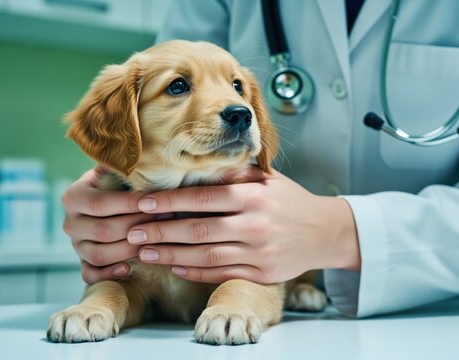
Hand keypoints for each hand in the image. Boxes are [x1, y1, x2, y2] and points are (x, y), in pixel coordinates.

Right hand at [62, 166, 170, 283]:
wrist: (110, 203)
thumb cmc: (120, 184)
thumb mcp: (117, 171)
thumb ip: (125, 167)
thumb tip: (146, 161)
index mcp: (73, 196)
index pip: (101, 203)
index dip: (131, 204)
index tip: (158, 201)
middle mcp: (70, 223)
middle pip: (103, 230)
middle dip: (138, 225)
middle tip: (167, 218)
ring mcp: (76, 246)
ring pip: (99, 254)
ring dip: (130, 248)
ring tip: (156, 240)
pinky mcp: (84, 264)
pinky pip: (91, 275)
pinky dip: (109, 274)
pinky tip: (129, 268)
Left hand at [128, 166, 359, 283]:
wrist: (325, 232)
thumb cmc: (289, 201)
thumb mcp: (266, 179)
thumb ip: (234, 173)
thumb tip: (195, 162)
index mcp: (253, 196)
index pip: (202, 197)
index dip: (169, 201)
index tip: (141, 203)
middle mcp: (255, 224)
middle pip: (198, 230)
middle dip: (161, 231)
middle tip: (133, 233)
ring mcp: (258, 252)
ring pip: (206, 257)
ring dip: (171, 255)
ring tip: (146, 252)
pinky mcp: (261, 274)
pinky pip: (221, 274)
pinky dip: (195, 272)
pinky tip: (174, 266)